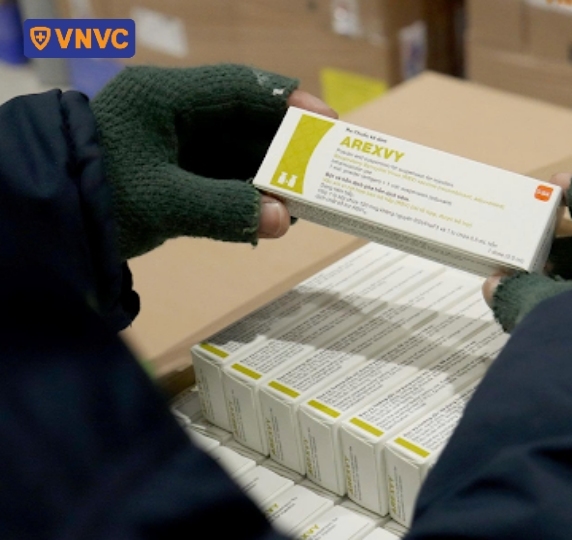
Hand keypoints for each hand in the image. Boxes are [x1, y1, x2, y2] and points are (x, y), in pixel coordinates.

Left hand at [90, 64, 336, 259]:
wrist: (41, 226)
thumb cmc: (94, 199)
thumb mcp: (162, 203)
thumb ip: (225, 210)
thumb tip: (284, 220)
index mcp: (163, 98)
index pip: (238, 87)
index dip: (288, 102)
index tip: (327, 122)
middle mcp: (171, 113)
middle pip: (243, 119)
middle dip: (284, 147)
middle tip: (322, 169)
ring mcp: (171, 143)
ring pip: (234, 151)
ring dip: (268, 175)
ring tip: (302, 200)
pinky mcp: (170, 172)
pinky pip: (220, 176)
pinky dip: (246, 193)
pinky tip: (270, 212)